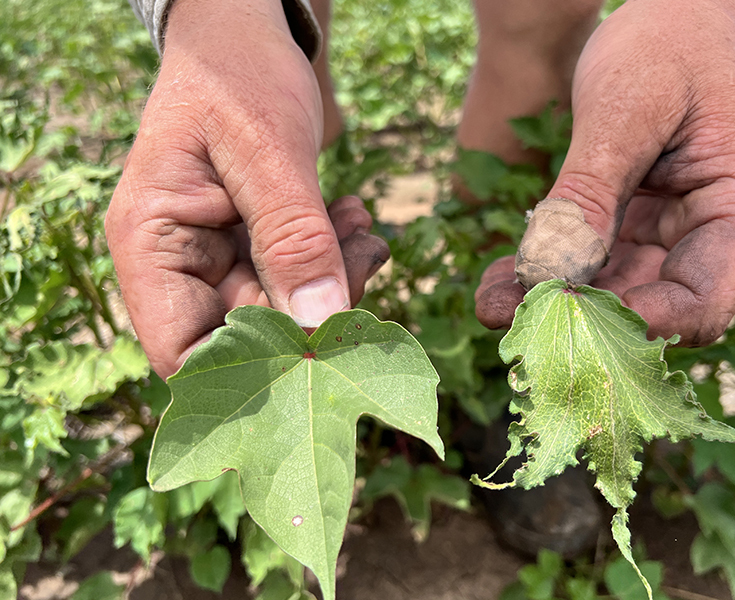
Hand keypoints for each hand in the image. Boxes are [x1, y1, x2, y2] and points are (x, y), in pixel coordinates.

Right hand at [106, 0, 386, 377]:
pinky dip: (336, 255)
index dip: (252, 366)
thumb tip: (321, 323)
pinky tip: (354, 218)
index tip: (322, 340)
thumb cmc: (237, 75)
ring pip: (285, 307)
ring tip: (360, 224)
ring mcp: (219, 256)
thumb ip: (293, 236)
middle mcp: (179, 263)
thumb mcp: (266, 150)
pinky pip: (301, 276)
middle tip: (363, 253)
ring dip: (335, 275)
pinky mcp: (256, 245)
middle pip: (248, 334)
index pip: (184, 351)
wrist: (244, 38)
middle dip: (315, 306)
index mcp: (151, 243)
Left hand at [476, 0, 734, 344]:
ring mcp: (673, 236)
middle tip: (508, 320)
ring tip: (492, 303)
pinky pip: (593, 268)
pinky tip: (500, 279)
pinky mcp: (636, 231)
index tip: (566, 317)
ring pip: (615, 296)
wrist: (667, 19)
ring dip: (555, 305)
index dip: (639, 324)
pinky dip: (550, 276)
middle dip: (581, 321)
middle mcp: (714, 233)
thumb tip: (551, 272)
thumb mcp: (623, 111)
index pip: (704, 302)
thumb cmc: (663, 46)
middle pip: (654, 310)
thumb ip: (589, 191)